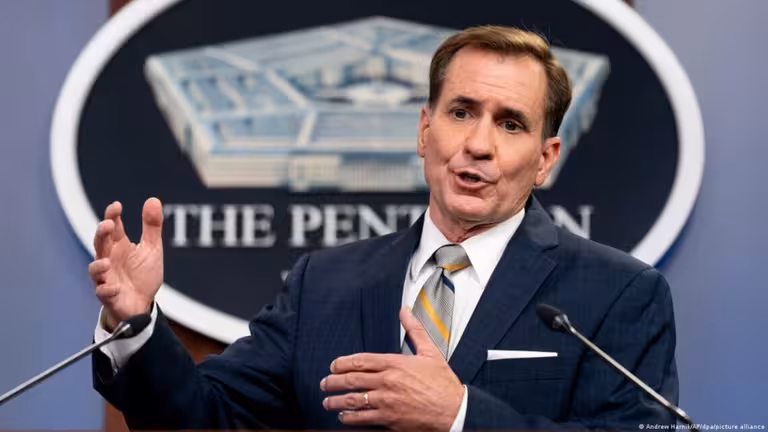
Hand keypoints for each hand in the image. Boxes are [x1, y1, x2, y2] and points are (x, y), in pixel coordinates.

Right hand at [88, 198, 163, 330]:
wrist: (143, 303)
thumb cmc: (143, 274)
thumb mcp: (151, 248)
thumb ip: (151, 226)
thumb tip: (153, 199)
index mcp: (118, 246)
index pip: (112, 227)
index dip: (112, 216)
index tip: (117, 206)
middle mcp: (108, 259)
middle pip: (100, 244)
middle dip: (102, 234)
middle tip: (108, 225)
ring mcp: (106, 277)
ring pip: (95, 270)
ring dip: (98, 265)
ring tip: (106, 262)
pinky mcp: (108, 296)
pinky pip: (103, 293)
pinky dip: (106, 290)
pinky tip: (114, 287)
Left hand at [321, 307, 463, 430]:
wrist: (454, 410)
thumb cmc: (444, 384)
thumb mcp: (430, 352)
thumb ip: (414, 330)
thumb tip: (405, 311)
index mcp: (396, 363)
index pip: (361, 360)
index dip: (343, 363)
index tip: (334, 366)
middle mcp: (388, 381)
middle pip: (352, 380)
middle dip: (333, 382)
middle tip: (325, 383)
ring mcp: (387, 401)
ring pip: (353, 399)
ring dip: (336, 400)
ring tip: (327, 401)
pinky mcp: (389, 418)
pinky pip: (363, 418)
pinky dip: (349, 417)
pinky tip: (343, 416)